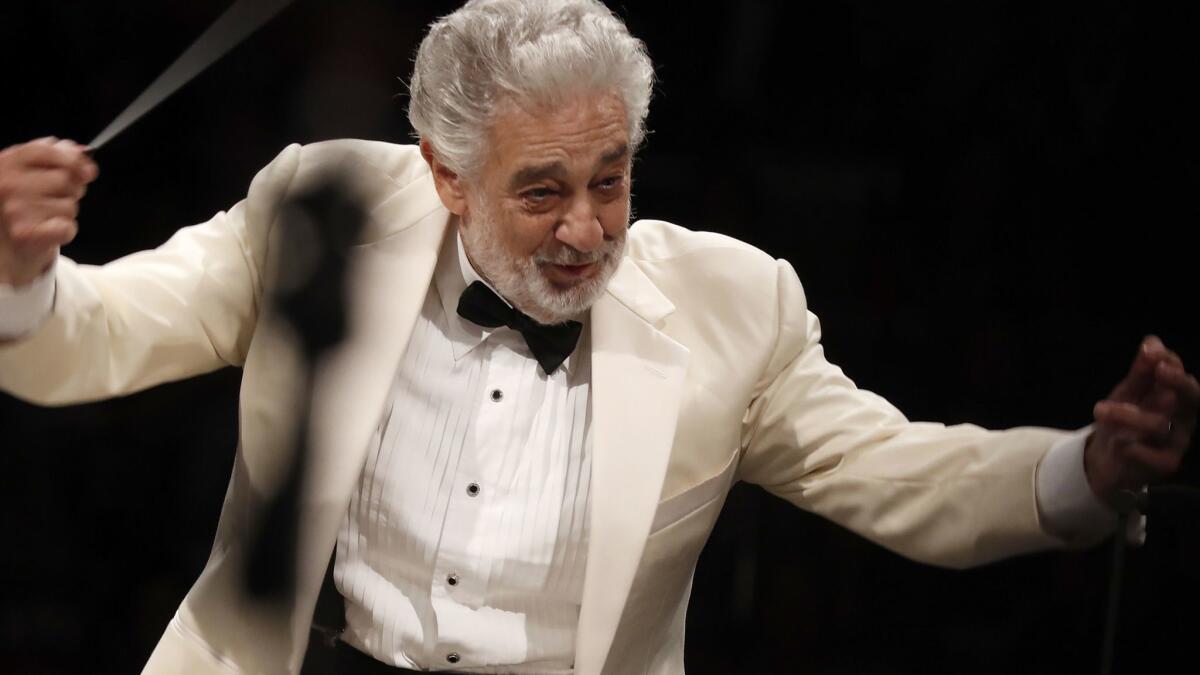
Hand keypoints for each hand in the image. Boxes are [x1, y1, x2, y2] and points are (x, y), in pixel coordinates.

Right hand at [0, 137, 97, 285]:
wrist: (3, 244)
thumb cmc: (23, 202)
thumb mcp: (31, 170)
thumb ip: (56, 155)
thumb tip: (82, 152)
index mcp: (6, 162)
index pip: (47, 150)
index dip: (73, 159)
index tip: (87, 171)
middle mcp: (6, 184)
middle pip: (65, 178)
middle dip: (70, 190)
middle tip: (51, 199)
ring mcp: (15, 209)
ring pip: (70, 204)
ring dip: (66, 212)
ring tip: (45, 216)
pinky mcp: (26, 234)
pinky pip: (68, 227)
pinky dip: (66, 231)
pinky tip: (49, 230)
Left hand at [1084, 336, 1198, 507]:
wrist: (1106, 459)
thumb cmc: (1123, 419)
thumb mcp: (1129, 392)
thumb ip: (1141, 371)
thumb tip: (1152, 342)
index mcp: (1178, 398)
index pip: (1183, 378)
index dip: (1172, 364)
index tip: (1152, 351)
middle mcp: (1183, 419)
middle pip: (1191, 400)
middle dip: (1178, 382)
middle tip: (1160, 370)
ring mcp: (1176, 443)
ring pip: (1161, 425)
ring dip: (1130, 415)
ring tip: (1101, 409)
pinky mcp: (1165, 465)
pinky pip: (1154, 456)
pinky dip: (1134, 447)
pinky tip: (1119, 443)